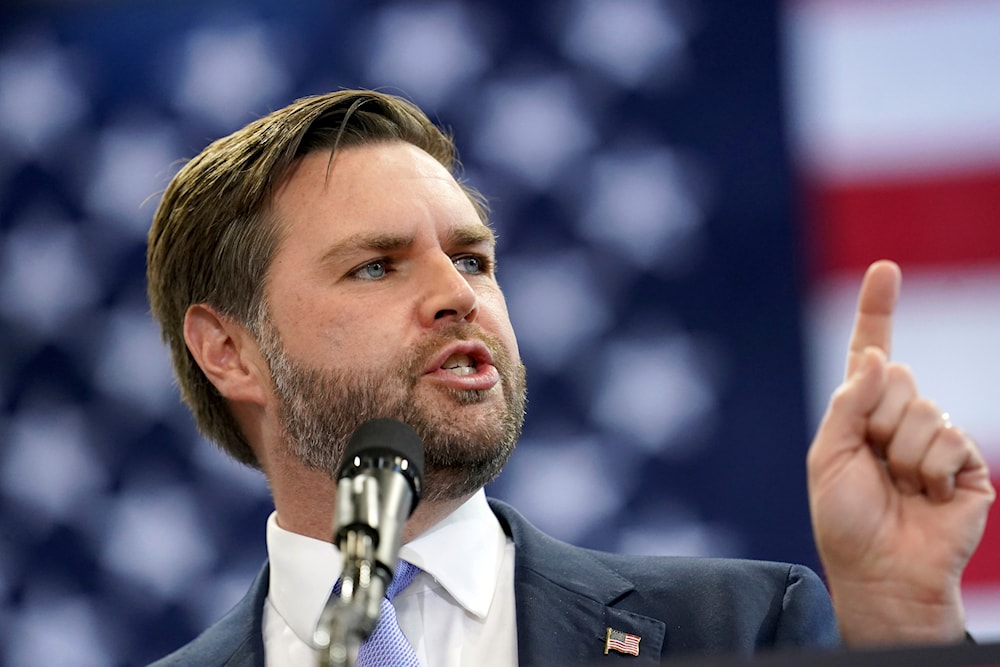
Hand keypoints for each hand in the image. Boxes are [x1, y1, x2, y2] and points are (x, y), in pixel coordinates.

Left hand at [807, 260, 994, 644]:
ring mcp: (935, 438)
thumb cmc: (846, 518)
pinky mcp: (967, 463)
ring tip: (900, 487)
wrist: (880, 570)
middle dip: (879, 419)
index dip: (877, 309)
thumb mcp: (829, 455)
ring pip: (923, 409)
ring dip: (902, 452)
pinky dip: (930, 470)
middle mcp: (899, 417)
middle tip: (875, 464)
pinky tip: (928, 496)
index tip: (885, 268)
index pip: (872, 351)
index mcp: (861, 412)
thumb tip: (882, 358)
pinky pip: (949, 439)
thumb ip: (848, 403)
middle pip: (898, 378)